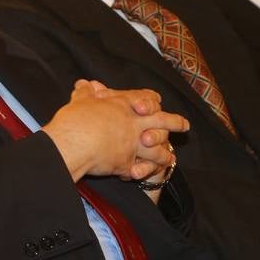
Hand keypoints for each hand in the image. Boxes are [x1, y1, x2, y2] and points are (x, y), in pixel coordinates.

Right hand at [42, 80, 187, 181]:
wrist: (74, 142)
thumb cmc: (76, 119)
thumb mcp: (80, 100)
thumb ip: (85, 93)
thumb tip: (83, 84)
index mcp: (124, 105)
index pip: (147, 98)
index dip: (153, 101)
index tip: (159, 102)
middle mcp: (134, 123)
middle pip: (162, 121)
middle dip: (174, 123)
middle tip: (185, 125)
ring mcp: (133, 144)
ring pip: (157, 150)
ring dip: (164, 154)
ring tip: (170, 158)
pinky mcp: (127, 164)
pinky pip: (138, 169)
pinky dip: (140, 172)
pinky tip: (141, 175)